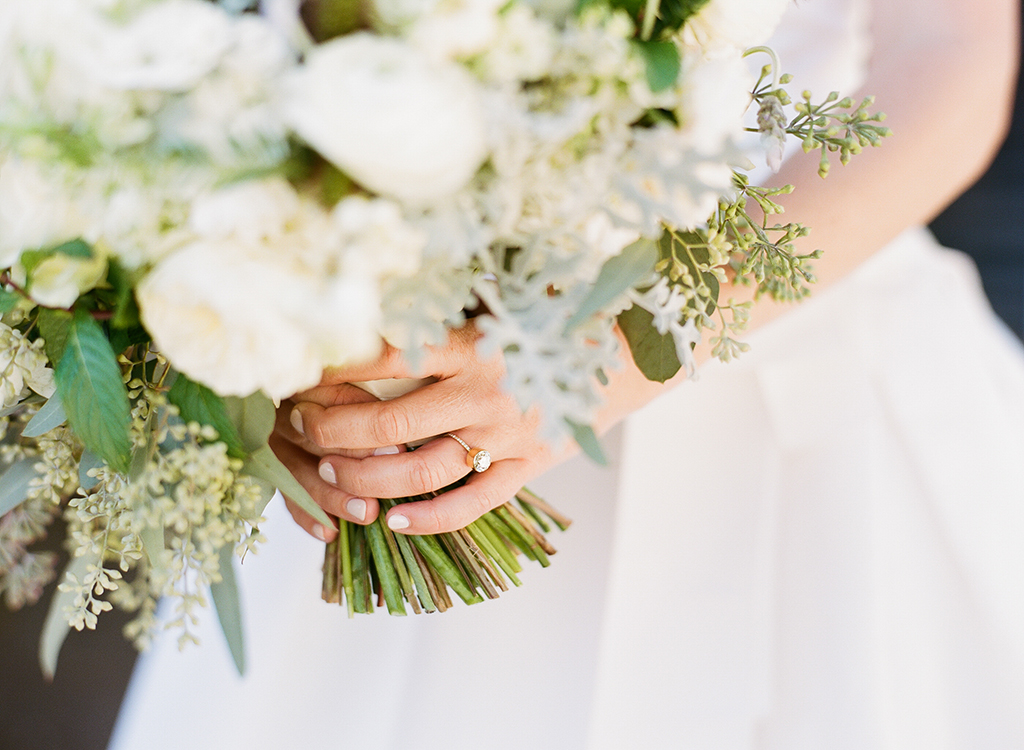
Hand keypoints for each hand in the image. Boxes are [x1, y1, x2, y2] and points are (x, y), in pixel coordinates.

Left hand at [271, 324, 569, 539]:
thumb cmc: (550, 322)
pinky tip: (393, 522)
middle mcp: (483, 394)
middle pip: (387, 425)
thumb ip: (444, 311)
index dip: (334, 368)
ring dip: (365, 478)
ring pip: (418, 474)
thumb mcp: (498, 305)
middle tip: (301, 427)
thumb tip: (372, 304)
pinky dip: (429, 520)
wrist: (623, 357)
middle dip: (332, 430)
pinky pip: (470, 505)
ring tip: (330, 470)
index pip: (383, 357)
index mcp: (472, 345)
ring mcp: (505, 438)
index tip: (302, 372)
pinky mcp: (527, 468)